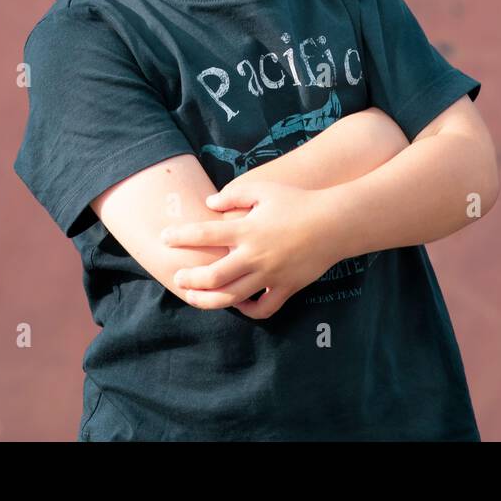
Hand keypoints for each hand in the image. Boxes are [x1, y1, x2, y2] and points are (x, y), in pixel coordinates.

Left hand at [161, 180, 338, 319]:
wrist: (335, 222)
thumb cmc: (299, 201)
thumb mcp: (265, 189)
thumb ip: (235, 195)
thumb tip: (209, 204)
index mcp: (247, 229)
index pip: (205, 234)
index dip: (180, 236)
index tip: (165, 238)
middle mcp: (255, 255)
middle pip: (212, 276)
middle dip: (189, 279)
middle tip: (178, 277)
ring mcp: (270, 275)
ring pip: (231, 298)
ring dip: (207, 300)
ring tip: (194, 297)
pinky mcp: (285, 288)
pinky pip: (262, 309)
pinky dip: (247, 310)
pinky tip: (238, 303)